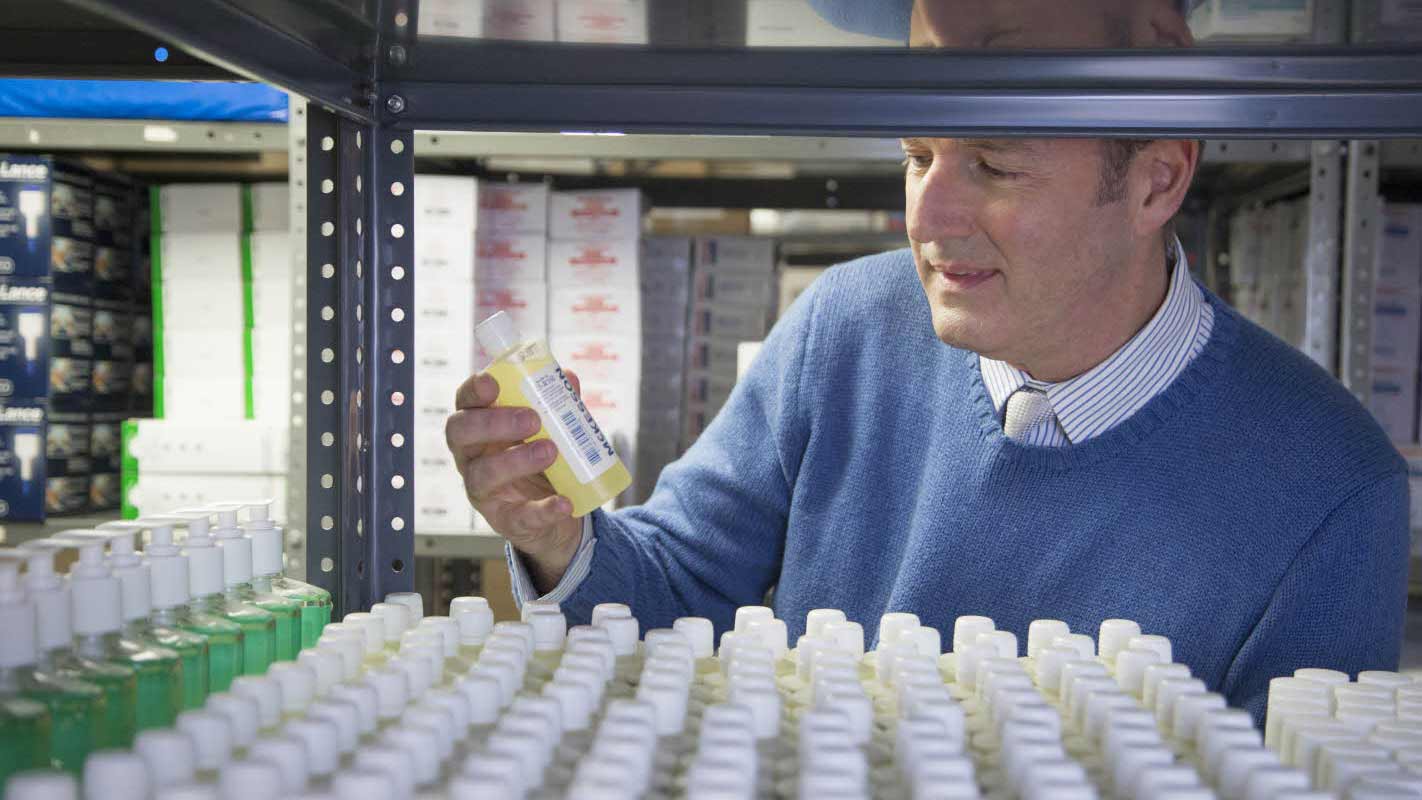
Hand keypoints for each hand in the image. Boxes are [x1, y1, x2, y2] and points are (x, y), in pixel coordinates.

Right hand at [446, 371, 583, 592]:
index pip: (464, 404)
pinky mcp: (505, 520)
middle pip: (461, 434)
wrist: (558, 507)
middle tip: (532, 419)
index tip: (492, 384)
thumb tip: (568, 377)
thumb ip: (558, 404)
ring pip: (483, 475)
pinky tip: (564, 502)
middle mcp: (471, 457)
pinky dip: (543, 510)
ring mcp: (483, 491)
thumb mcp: (551, 428)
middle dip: (493, 424)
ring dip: (516, 461)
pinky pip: (519, 517)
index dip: (472, 392)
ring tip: (551, 451)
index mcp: (479, 427)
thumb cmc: (543, 457)